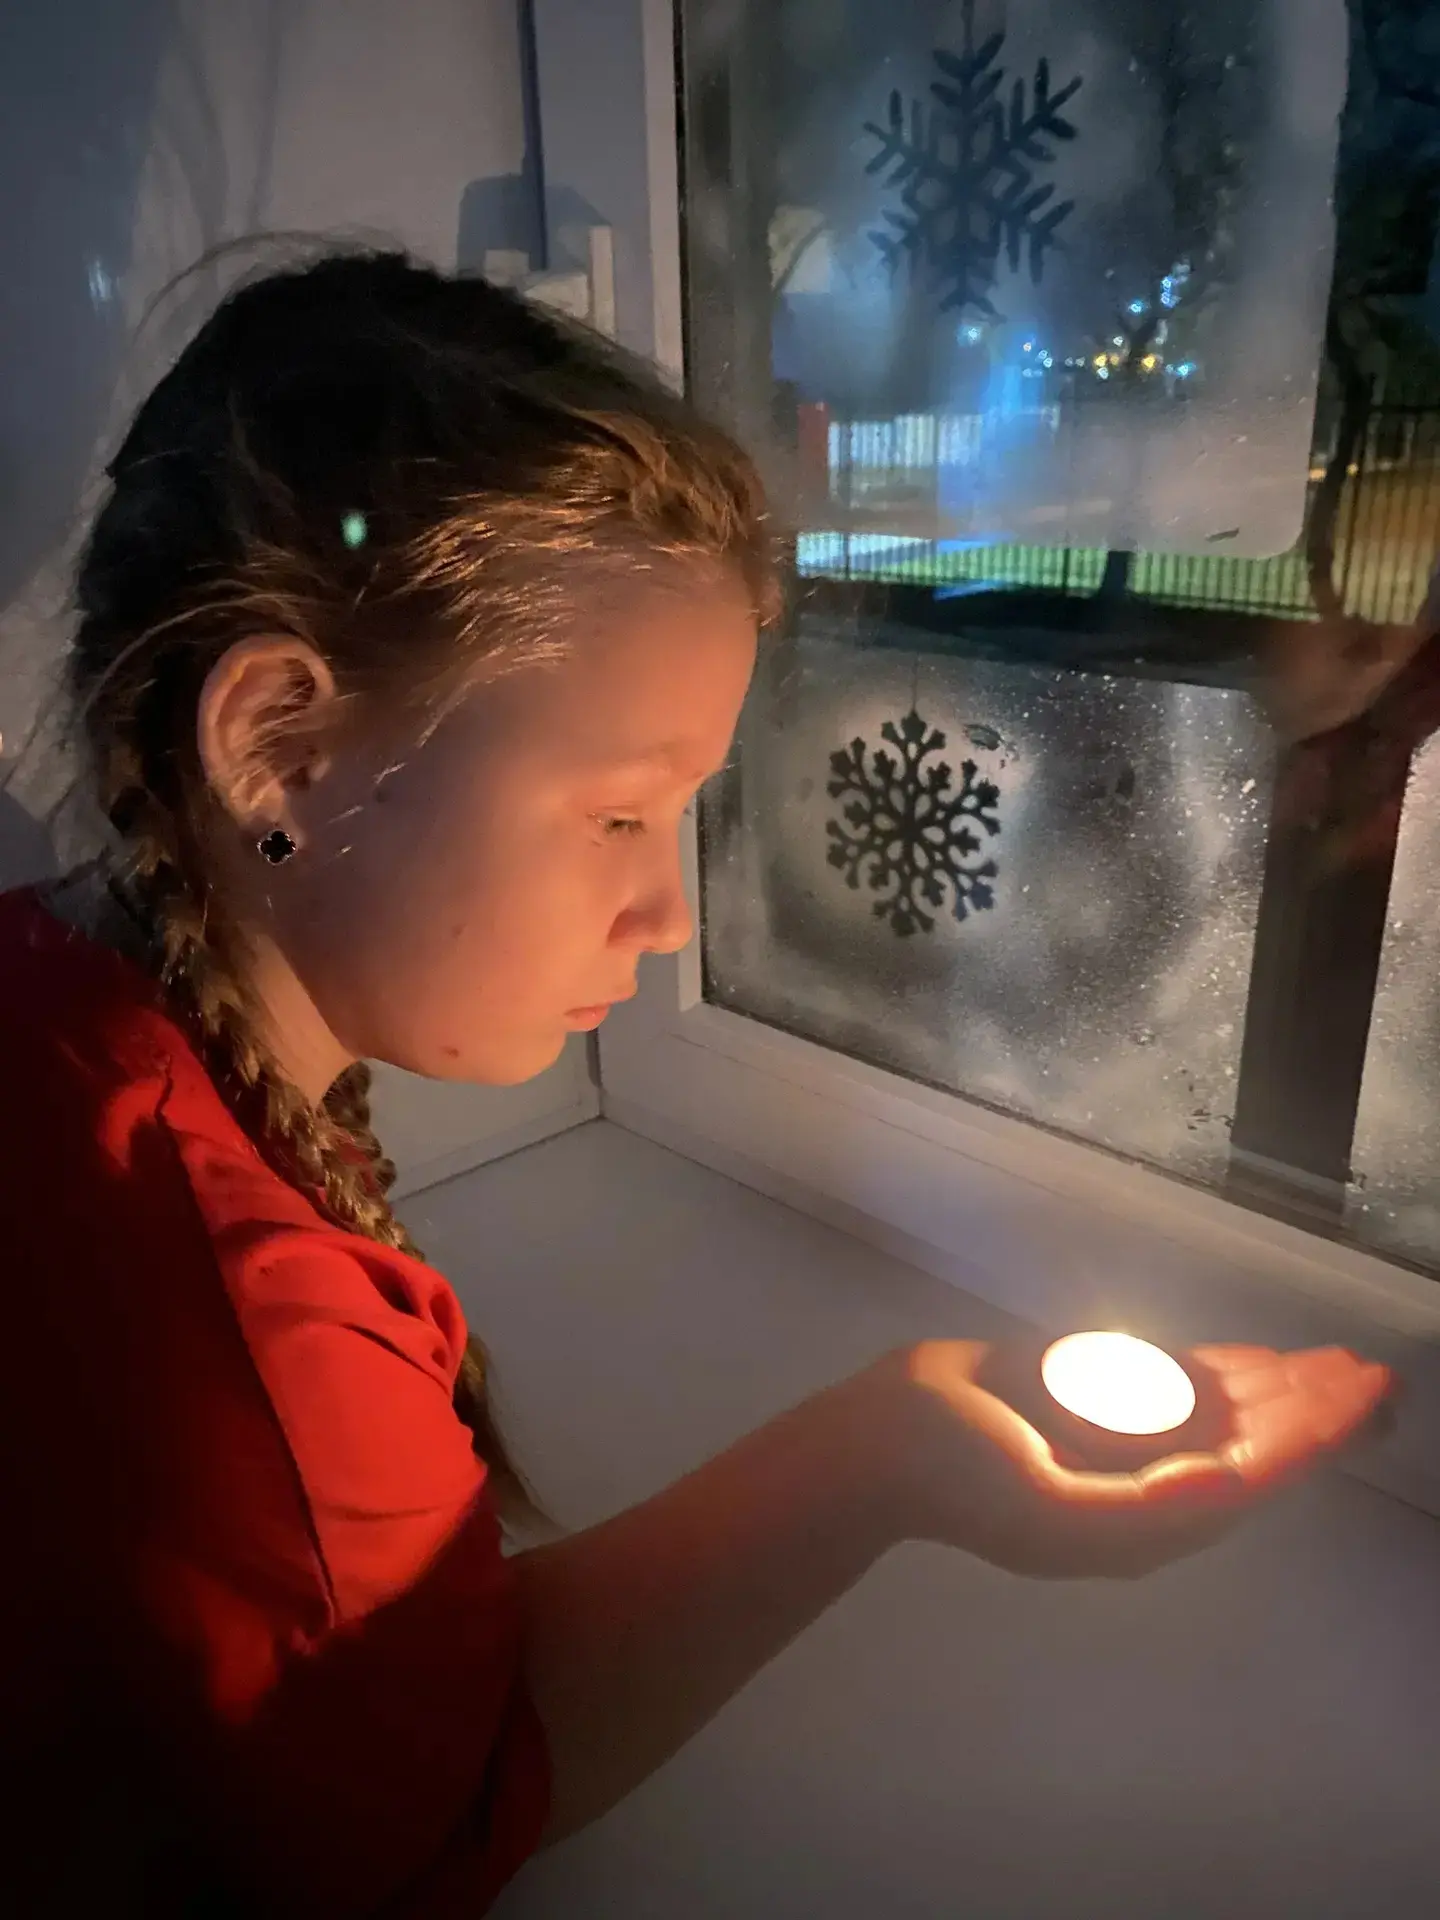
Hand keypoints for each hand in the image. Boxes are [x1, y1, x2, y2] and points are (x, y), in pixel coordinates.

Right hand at [873, 1339, 1394, 1579]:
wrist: (885, 1440)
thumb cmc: (963, 1477)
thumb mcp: (1051, 1512)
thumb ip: (1143, 1507)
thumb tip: (1228, 1483)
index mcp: (1147, 1523)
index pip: (1255, 1475)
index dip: (1317, 1436)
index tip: (1367, 1398)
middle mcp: (1147, 1484)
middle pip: (1252, 1444)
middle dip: (1315, 1411)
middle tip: (1375, 1376)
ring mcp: (1122, 1442)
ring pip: (1222, 1413)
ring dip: (1280, 1388)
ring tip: (1334, 1366)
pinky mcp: (1093, 1402)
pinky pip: (1172, 1385)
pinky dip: (1221, 1370)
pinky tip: (1255, 1360)